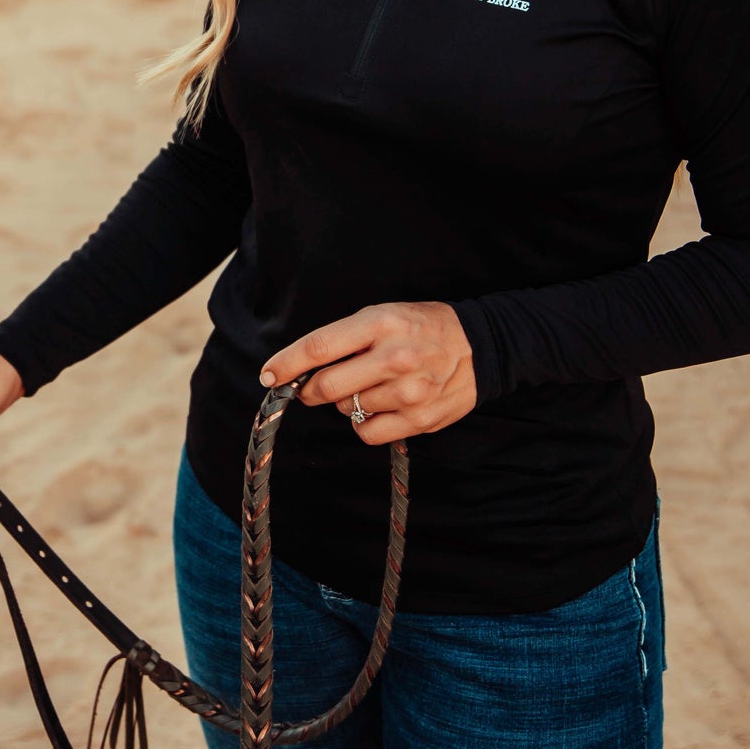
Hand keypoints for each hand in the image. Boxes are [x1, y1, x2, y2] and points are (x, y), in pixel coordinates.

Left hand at [260, 302, 475, 444]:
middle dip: (309, 390)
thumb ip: (344, 339)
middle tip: (312, 387)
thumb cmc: (422, 328)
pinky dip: (365, 424)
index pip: (318, 348)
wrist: (481, 346)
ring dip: (347, 403)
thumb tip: (299, 369)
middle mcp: (394, 357)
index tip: (268, 375)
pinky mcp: (420, 419)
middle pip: (326, 387)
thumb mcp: (383, 315)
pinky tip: (381, 407)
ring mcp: (408, 391)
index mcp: (380, 323)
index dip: (286, 365)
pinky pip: (368, 433)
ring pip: (347, 410)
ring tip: (370, 386)